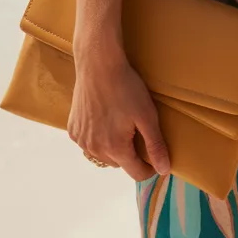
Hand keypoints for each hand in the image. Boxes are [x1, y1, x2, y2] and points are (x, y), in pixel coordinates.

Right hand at [68, 49, 170, 179]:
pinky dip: (97, 137)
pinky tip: (104, 120)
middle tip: (137, 132)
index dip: (149, 168)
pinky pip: (88, 142)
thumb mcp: (147, 116)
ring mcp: (81, 140)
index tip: (154, 158)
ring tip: (121, 126)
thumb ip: (155, 145)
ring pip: (102, 154)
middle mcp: (95, 149)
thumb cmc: (125, 88)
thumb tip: (164, 170)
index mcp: (115, 148)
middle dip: (130, 155)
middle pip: (119, 163)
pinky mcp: (73, 129)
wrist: (98, 64)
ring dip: (112, 147)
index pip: (136, 173)